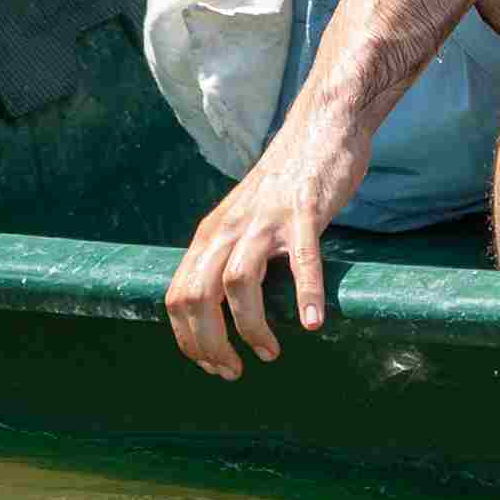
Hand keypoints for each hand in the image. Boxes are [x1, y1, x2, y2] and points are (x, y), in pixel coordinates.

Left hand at [165, 82, 374, 376]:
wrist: (321, 129)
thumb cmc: (287, 184)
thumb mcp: (243, 220)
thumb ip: (231, 255)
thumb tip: (227, 308)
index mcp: (210, 234)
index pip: (178, 297)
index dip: (189, 340)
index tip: (212, 365)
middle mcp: (229, 228)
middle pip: (198, 296)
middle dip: (211, 344)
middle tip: (234, 370)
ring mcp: (265, 220)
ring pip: (239, 283)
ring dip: (251, 328)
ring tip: (270, 353)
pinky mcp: (304, 212)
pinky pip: (302, 260)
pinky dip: (307, 295)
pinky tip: (314, 324)